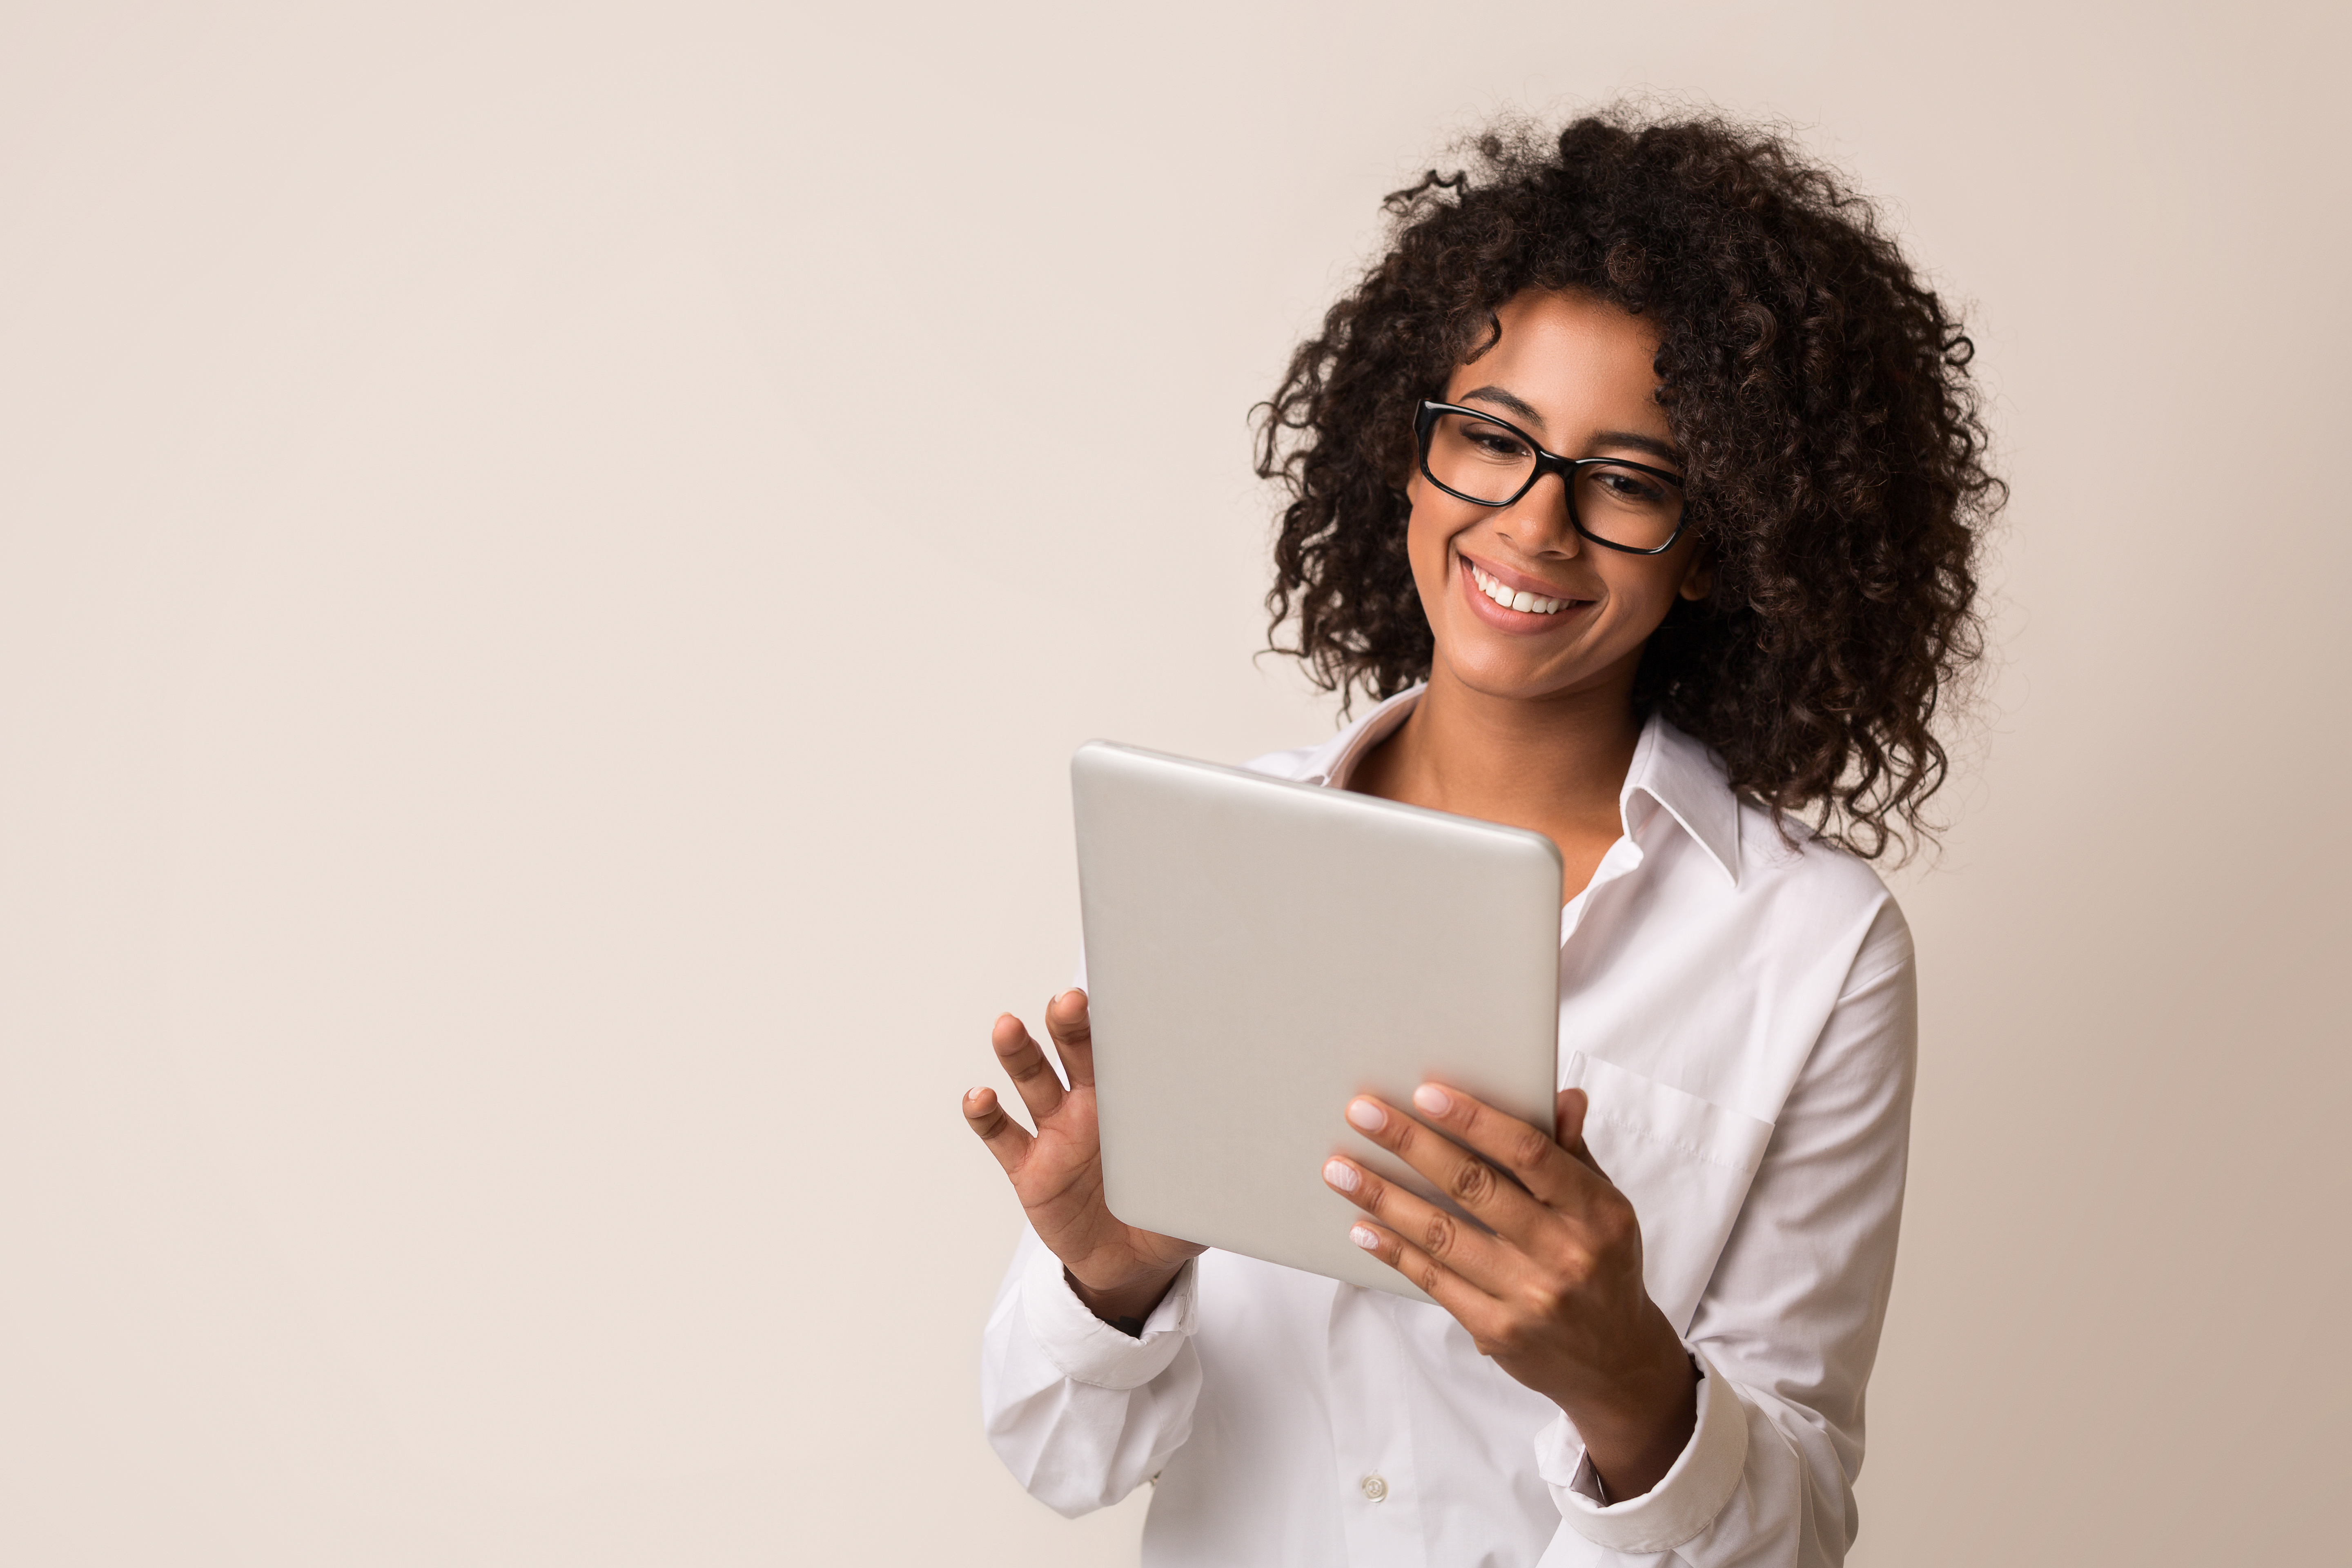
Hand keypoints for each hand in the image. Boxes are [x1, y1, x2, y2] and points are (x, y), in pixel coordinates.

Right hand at [963, 990, 1204, 1327]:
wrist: (1134, 1264)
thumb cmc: (1169, 1211)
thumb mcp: (1202, 1185)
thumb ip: (1221, 1162)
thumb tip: (1272, 1147)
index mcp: (1133, 1099)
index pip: (1125, 1047)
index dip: (1121, 1020)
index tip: (1124, 992)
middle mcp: (1088, 1104)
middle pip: (1074, 1049)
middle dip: (1069, 1022)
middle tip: (1069, 1002)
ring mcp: (1055, 1133)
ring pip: (1031, 1080)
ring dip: (1018, 1052)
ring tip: (1008, 1028)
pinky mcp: (1029, 1168)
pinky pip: (1002, 1135)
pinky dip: (986, 1114)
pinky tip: (981, 1097)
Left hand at [1322, 1083, 1697, 1499]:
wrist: (1618, 1364)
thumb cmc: (1603, 1265)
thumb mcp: (1605, 1208)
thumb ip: (1573, 1153)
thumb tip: (1561, 1095)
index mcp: (1597, 1212)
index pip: (1529, 1153)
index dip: (1475, 1119)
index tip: (1425, 1093)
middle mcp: (1566, 1254)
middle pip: (1474, 1187)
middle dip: (1411, 1144)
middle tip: (1361, 1112)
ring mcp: (1530, 1297)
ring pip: (1443, 1235)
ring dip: (1384, 1198)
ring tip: (1339, 1170)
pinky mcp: (1499, 1331)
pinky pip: (1435, 1281)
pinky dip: (1395, 1251)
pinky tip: (1363, 1226)